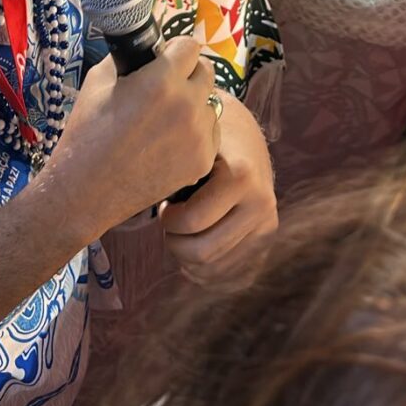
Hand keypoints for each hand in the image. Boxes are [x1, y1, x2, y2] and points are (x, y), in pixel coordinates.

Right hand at [47, 37, 219, 236]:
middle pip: (206, 72)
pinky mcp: (203, 162)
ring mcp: (199, 136)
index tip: (164, 59)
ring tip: (164, 120)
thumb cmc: (87, 131)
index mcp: (161, 81)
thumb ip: (130, 58)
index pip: (190, 46)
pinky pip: (210, 133)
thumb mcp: (98, 80)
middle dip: (187, 74)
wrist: (86, 190)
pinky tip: (169, 142)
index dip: (175, 50)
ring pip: (210, 104)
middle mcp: (187, 106)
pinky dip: (196, 133)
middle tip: (164, 88)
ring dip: (193, 105)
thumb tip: (148, 48)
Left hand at [159, 94, 276, 279]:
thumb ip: (172, 170)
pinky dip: (205, 268)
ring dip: (188, 256)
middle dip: (175, 242)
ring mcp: (269, 223)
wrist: (242, 133)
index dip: (168, 219)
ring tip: (184, 228)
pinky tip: (195, 245)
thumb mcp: (188, 142)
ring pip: (215, 269)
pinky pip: (231, 273)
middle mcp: (261, 202)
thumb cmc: (203, 135)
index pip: (192, 222)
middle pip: (203, 252)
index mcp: (241, 176)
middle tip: (170, 220)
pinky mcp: (268, 237)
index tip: (164, 204)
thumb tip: (137, 198)